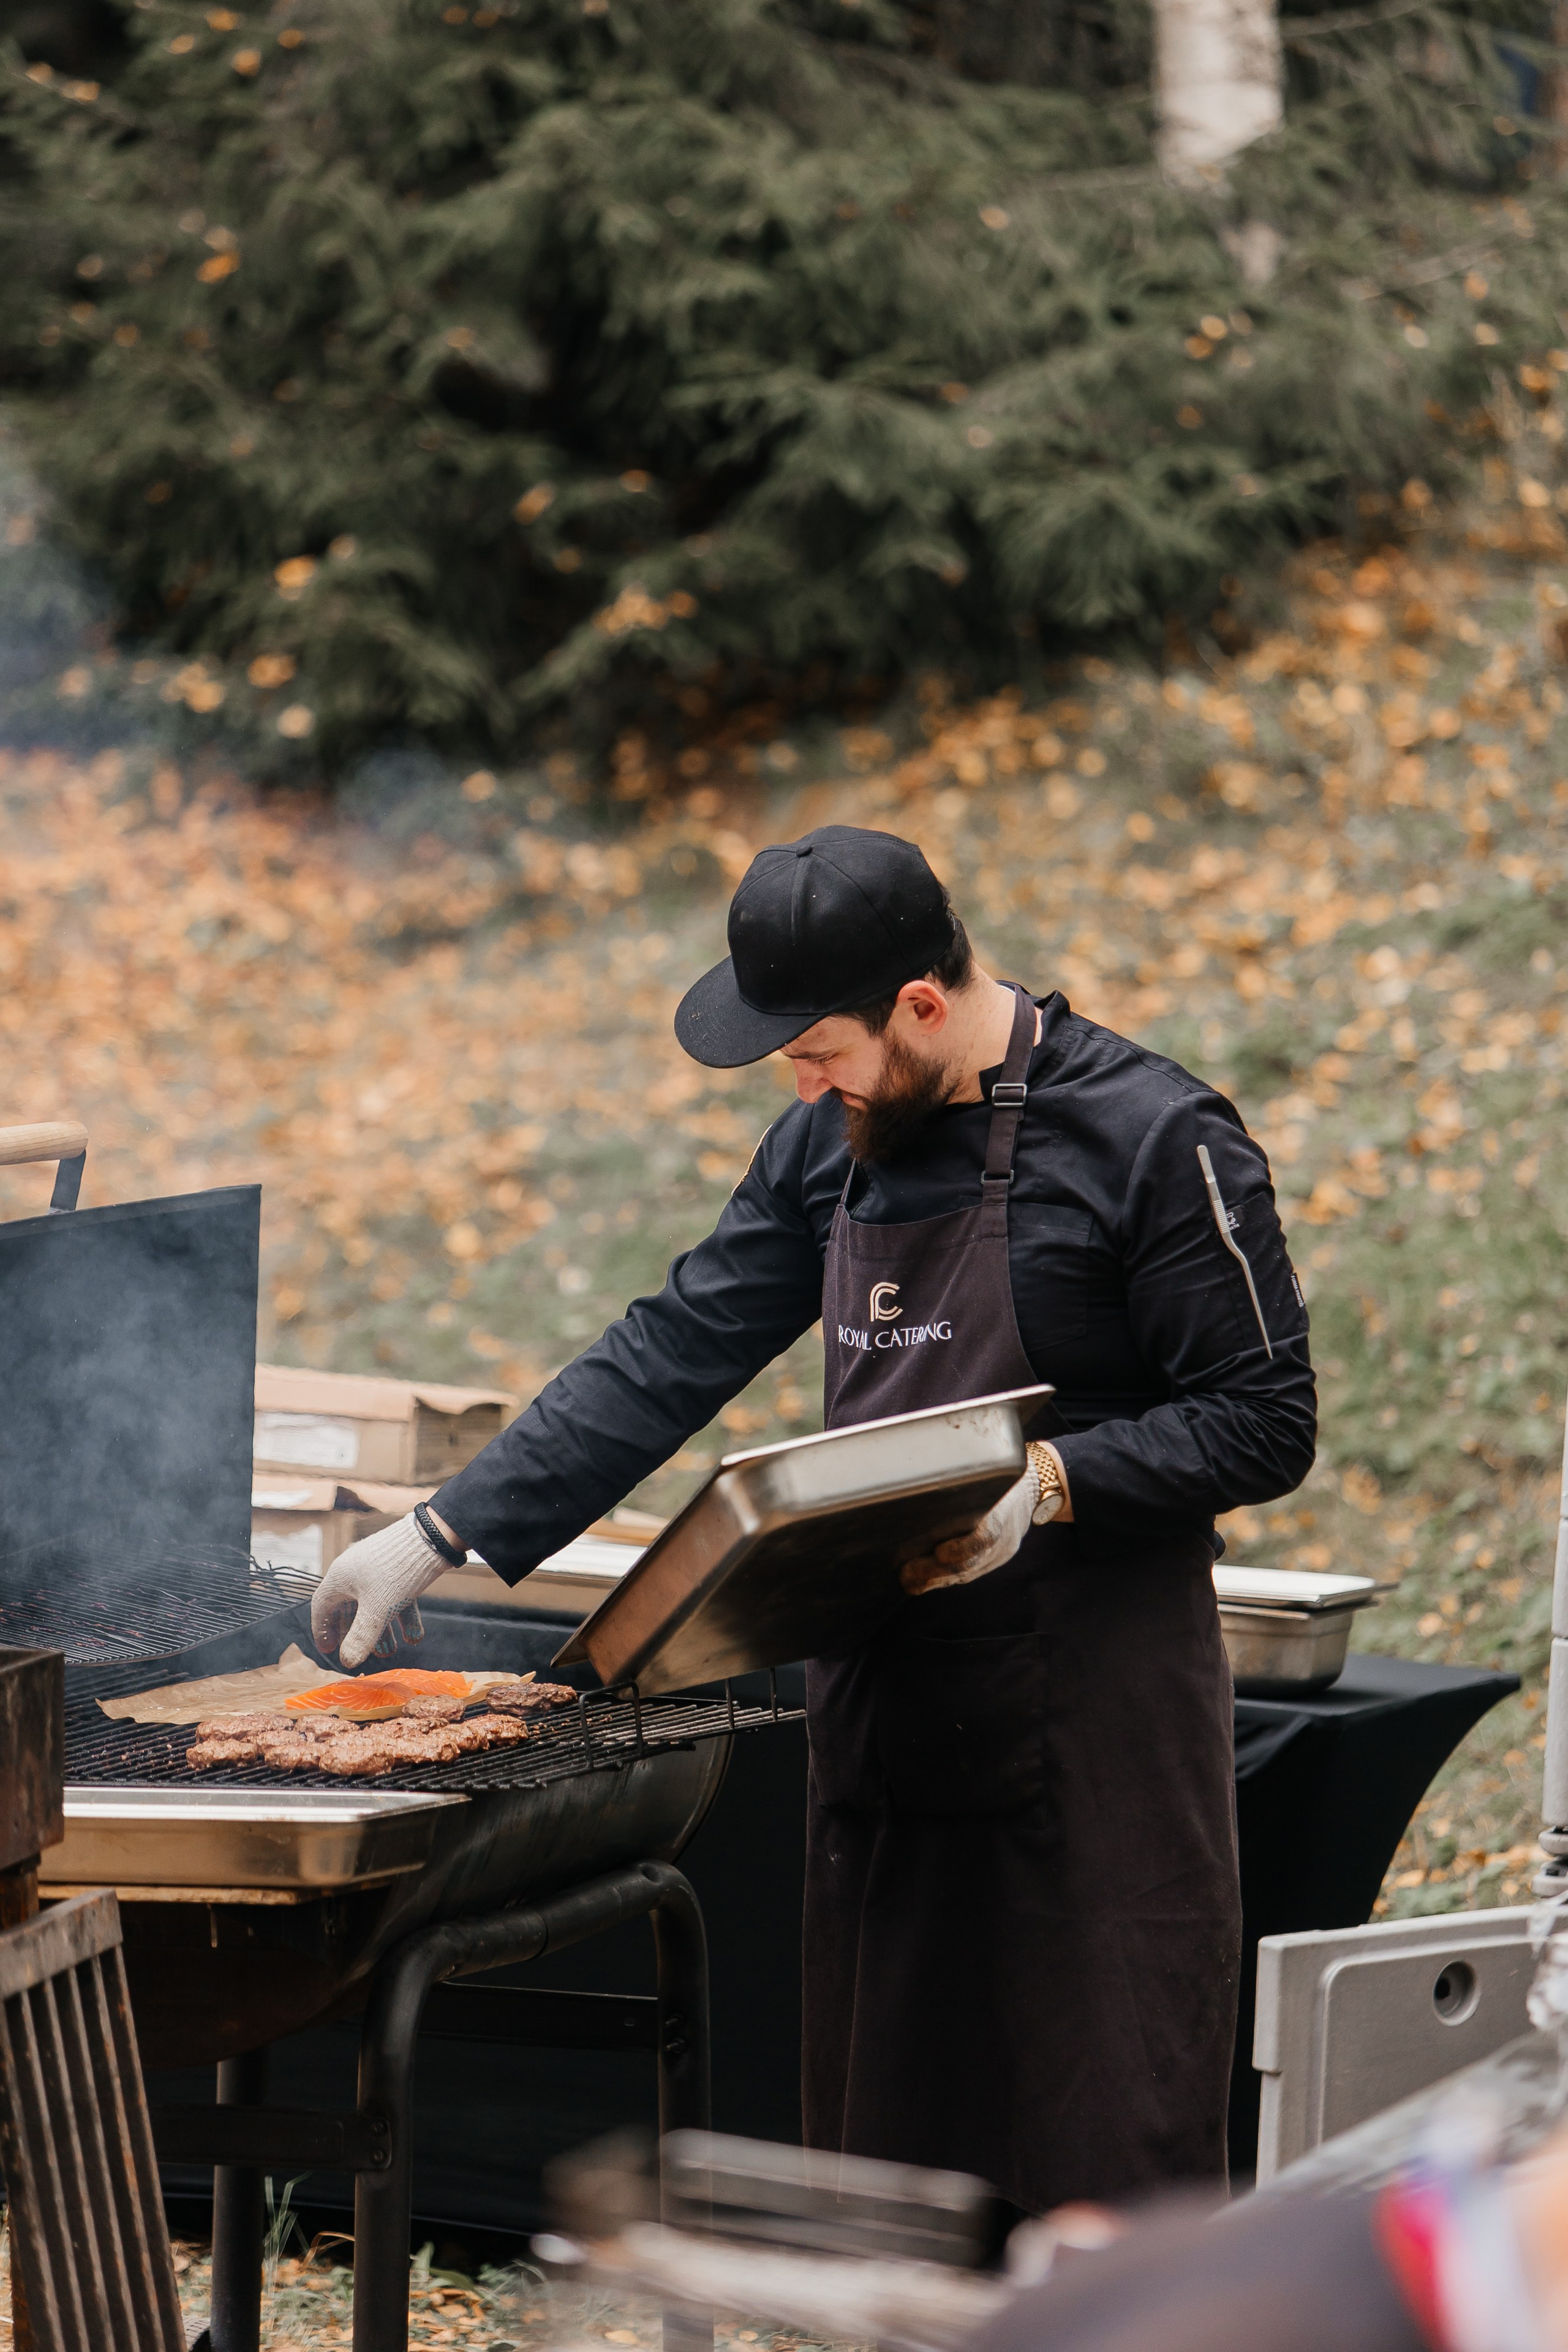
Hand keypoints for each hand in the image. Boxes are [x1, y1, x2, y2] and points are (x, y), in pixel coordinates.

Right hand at [310, 1514, 450, 1669]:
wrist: (432, 1536)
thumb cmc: (396, 1572)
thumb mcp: (378, 1610)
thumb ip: (361, 1637)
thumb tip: (347, 1663)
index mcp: (340, 1577)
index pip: (321, 1606)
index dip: (323, 1630)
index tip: (328, 1650)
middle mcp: (355, 1571)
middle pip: (349, 1608)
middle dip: (357, 1634)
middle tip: (361, 1653)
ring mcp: (377, 1569)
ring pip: (375, 1605)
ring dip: (382, 1630)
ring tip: (392, 1652)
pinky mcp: (398, 1569)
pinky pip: (395, 1597)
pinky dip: (402, 1617)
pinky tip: (414, 1637)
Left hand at [900, 1443, 1068, 1596]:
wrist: (1034, 1488)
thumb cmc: (1000, 1475)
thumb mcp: (986, 1473)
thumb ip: (961, 1481)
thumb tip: (919, 1480)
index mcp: (1003, 1510)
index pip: (986, 1537)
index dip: (961, 1549)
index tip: (938, 1552)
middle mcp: (1006, 1536)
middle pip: (971, 1561)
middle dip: (936, 1571)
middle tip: (907, 1573)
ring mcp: (1002, 1551)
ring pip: (969, 1572)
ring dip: (936, 1580)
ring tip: (910, 1583)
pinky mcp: (997, 1558)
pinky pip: (971, 1573)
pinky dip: (947, 1579)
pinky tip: (926, 1582)